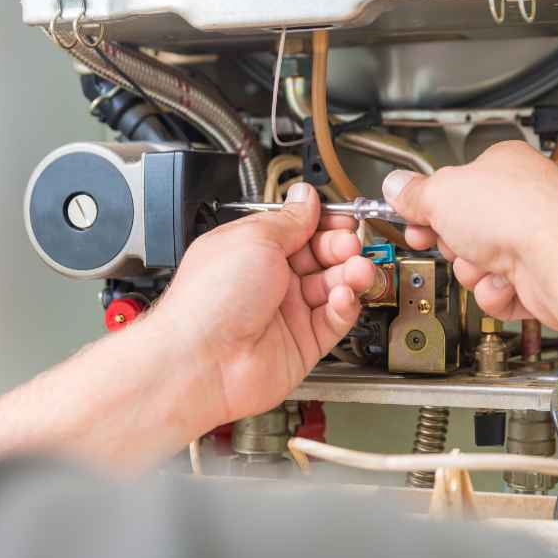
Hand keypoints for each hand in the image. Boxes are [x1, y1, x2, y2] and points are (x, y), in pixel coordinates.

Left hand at [154, 183, 374, 424]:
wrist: (201, 360)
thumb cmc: (209, 301)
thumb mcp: (254, 238)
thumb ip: (289, 220)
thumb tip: (305, 197)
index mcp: (252, 250)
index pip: (300, 229)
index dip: (324, 223)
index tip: (344, 219)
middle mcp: (269, 281)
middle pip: (321, 257)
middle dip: (341, 247)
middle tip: (350, 244)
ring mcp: (286, 313)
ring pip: (333, 288)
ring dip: (350, 275)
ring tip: (356, 269)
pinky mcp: (302, 344)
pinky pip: (334, 320)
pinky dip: (345, 306)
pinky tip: (343, 296)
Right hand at [382, 140, 557, 329]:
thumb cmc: (518, 214)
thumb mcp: (441, 193)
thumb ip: (413, 193)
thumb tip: (395, 186)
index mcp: (501, 166)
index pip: (453, 186)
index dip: (427, 205)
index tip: (412, 217)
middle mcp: (521, 200)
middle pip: (462, 229)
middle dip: (451, 243)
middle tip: (451, 241)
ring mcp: (532, 240)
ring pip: (476, 265)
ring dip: (472, 270)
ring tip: (485, 262)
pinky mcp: (539, 278)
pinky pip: (496, 291)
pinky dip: (494, 292)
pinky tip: (505, 281)